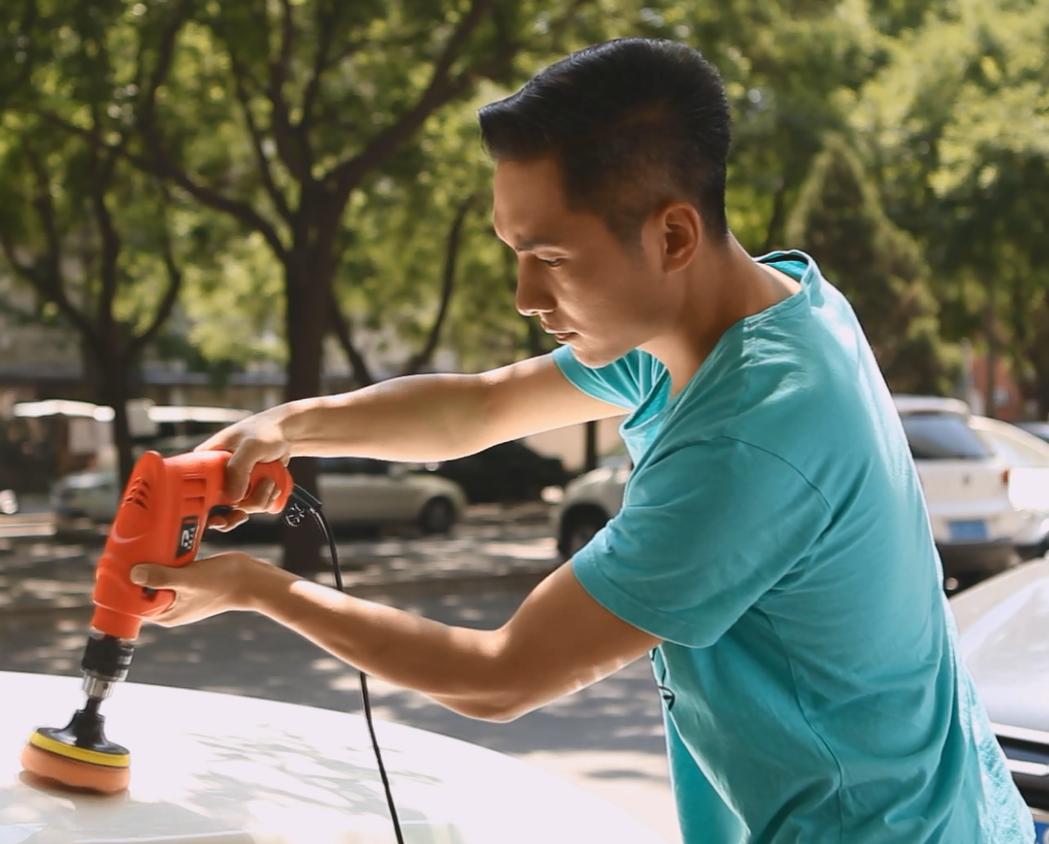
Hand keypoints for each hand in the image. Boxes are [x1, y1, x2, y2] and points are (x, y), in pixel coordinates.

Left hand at [130, 552, 275, 627]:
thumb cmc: (224, 583)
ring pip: (154, 580)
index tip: (121, 567)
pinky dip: (165, 563)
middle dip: (137, 573)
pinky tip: (165, 551)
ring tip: (147, 550)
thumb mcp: (189, 579)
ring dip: (151, 566)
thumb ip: (162, 578)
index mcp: (166, 614)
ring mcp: (179, 595)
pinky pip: (168, 573)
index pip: (133, 604)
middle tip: (133, 553)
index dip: (125, 586)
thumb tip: (134, 574)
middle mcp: (170, 607)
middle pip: (141, 591)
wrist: (251, 579)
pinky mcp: (188, 583)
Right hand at [194, 407, 292, 531]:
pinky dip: (267, 498)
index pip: (195, 491)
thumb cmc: (265, 432)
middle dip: (239, 508)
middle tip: (244, 512)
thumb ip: (239, 468)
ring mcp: (233, 485)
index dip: (204, 510)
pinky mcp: (248, 490)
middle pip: (218, 507)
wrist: (286, 434)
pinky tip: (272, 484)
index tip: (218, 517)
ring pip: (242, 508)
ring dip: (261, 498)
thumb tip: (232, 497)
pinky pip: (255, 505)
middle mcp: (217, 476)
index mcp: (205, 462)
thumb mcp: (250, 446)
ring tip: (269, 479)